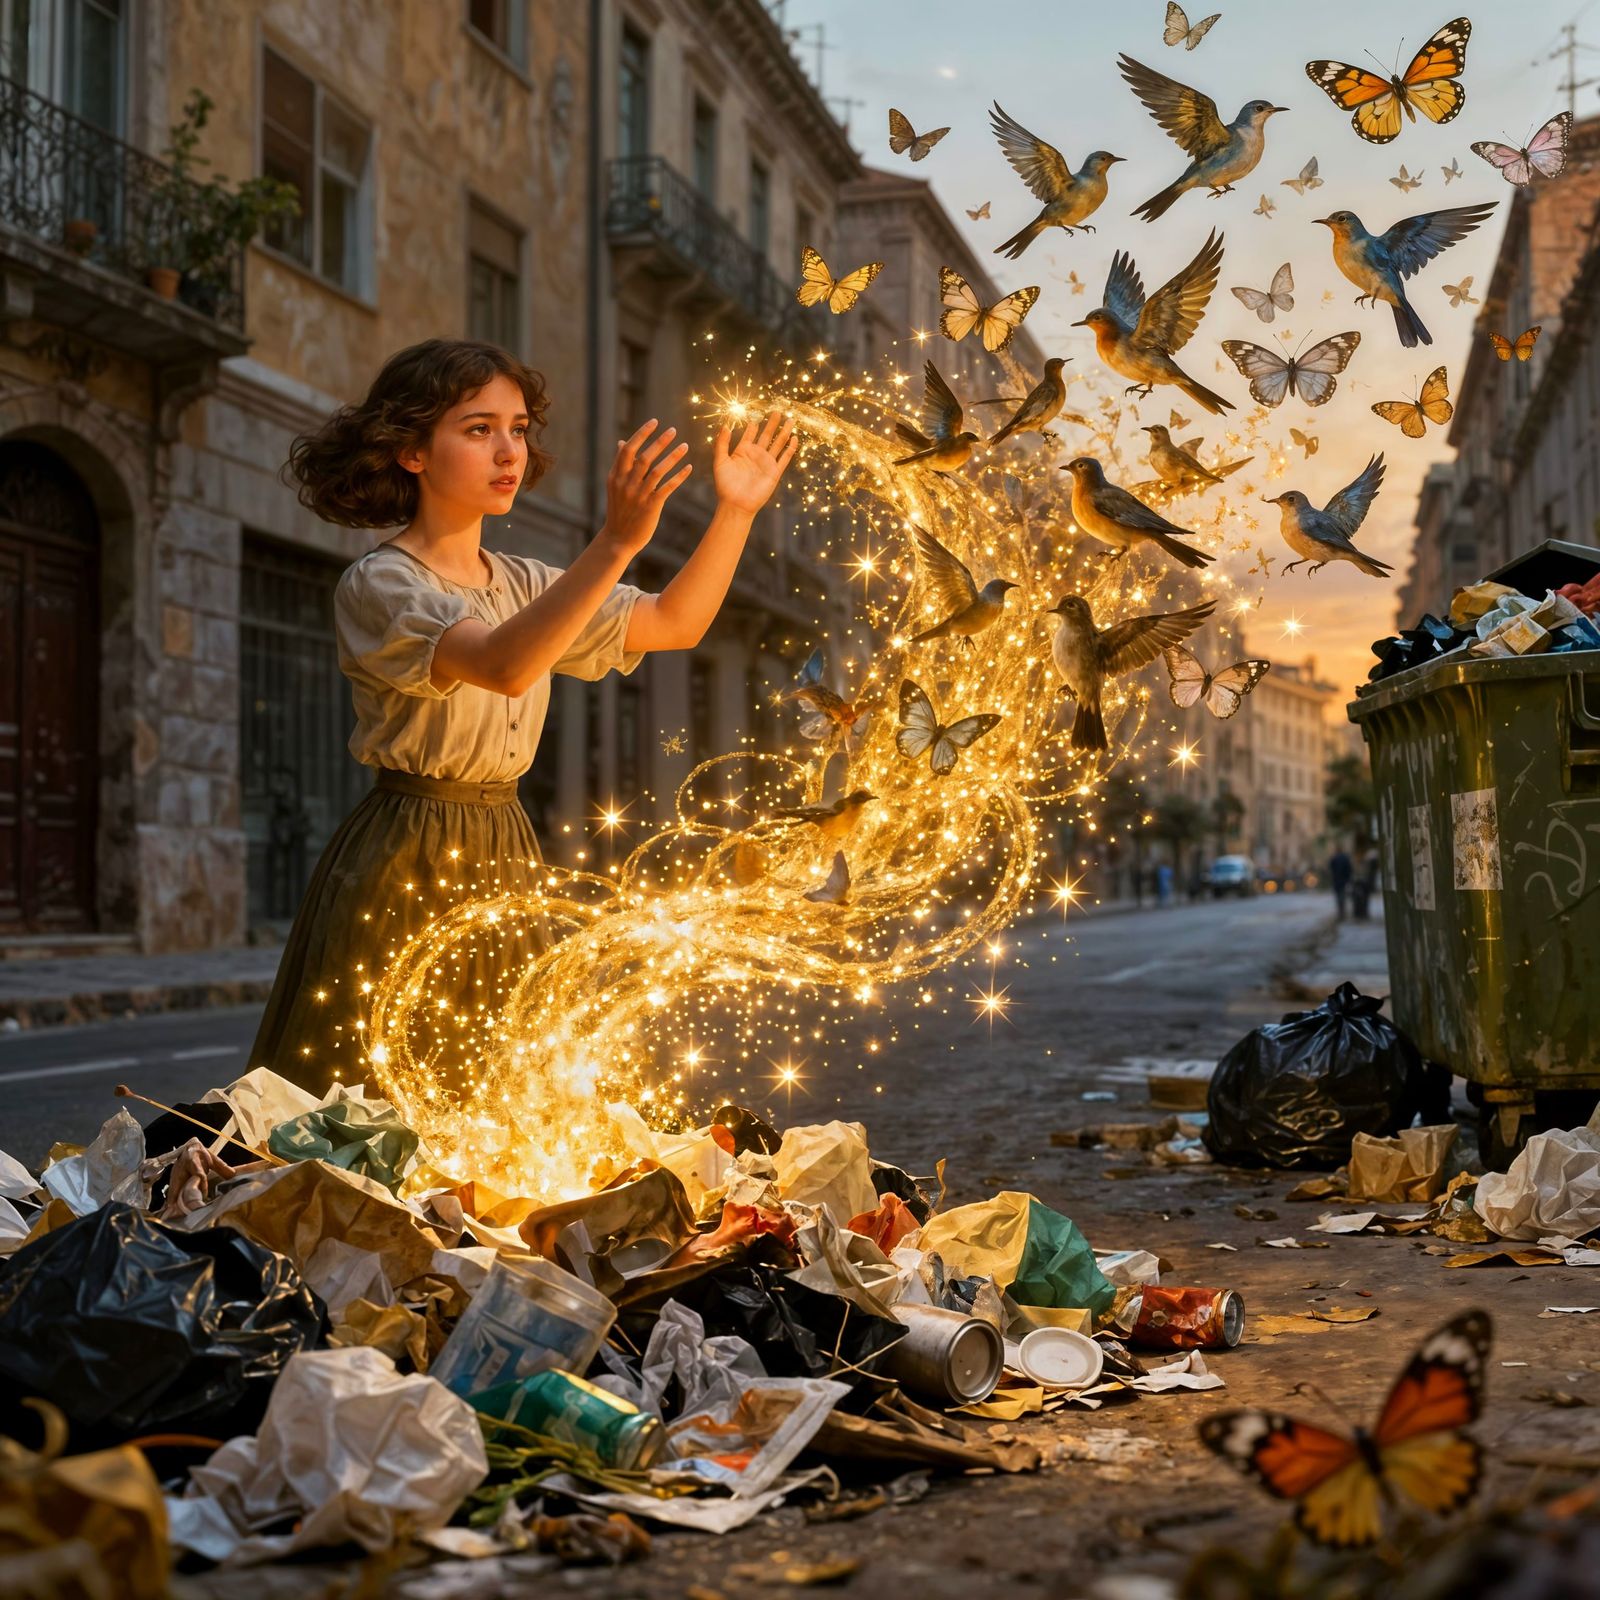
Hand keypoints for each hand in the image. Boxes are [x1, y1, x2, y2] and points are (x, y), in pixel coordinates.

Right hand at [599, 420, 691, 554]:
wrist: (618, 539)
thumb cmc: (619, 510)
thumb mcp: (614, 486)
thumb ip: (620, 464)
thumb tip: (622, 442)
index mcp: (616, 476)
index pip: (628, 449)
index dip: (642, 434)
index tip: (655, 422)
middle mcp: (626, 483)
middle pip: (644, 457)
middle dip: (659, 442)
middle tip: (673, 430)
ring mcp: (638, 495)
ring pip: (658, 471)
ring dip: (673, 457)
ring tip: (685, 445)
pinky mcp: (650, 506)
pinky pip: (667, 488)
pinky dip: (679, 476)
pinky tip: (689, 467)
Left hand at [713, 410, 796, 513]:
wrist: (736, 504)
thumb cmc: (725, 485)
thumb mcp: (720, 461)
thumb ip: (722, 443)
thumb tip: (725, 425)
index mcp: (742, 452)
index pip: (749, 434)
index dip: (753, 425)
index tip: (756, 414)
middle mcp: (755, 456)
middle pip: (766, 435)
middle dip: (772, 423)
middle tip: (777, 411)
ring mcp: (766, 463)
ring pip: (778, 444)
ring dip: (784, 432)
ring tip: (790, 419)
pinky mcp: (774, 472)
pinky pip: (785, 458)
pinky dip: (790, 448)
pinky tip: (794, 438)